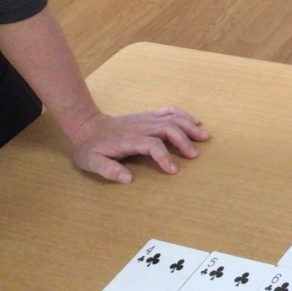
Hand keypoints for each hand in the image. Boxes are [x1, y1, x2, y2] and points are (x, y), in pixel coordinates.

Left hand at [67, 106, 209, 183]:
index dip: (164, 157)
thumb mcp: (91, 162)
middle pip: (168, 128)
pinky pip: (169, 111)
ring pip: (172, 118)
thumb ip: (109, 170)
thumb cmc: (90, 147)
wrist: (87, 125)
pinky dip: (184, 114)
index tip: (173, 171)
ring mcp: (146, 118)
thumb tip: (128, 179)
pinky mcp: (148, 115)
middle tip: (195, 155)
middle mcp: (141, 126)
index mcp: (129, 139)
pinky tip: (194, 121)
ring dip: (189, 126)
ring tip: (204, 136)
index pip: (152, 145)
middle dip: (184, 141)